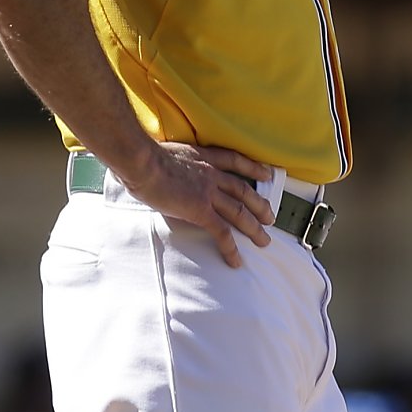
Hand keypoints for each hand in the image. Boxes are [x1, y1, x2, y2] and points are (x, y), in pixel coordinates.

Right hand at [124, 144, 275, 267]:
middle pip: (244, 191)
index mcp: (203, 158)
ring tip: (264, 241)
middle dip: (260, 205)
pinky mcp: (200, 210)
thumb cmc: (141, 155)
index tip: (266, 175)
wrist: (140, 160)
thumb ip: (171, 162)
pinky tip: (236, 260)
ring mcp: (208, 193)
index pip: (235, 161)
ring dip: (254, 229)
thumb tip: (160, 168)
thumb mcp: (164, 151)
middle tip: (270, 218)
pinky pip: (221, 232)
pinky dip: (230, 248)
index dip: (253, 168)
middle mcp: (211, 174)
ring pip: (239, 213)